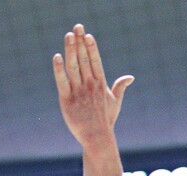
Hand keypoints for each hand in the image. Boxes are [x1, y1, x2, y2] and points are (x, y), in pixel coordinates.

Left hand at [53, 23, 134, 147]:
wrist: (96, 137)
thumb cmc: (105, 121)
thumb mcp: (115, 102)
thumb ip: (120, 87)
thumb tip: (130, 77)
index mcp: (100, 83)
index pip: (95, 60)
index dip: (91, 47)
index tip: (87, 35)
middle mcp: (90, 85)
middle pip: (84, 59)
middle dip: (80, 42)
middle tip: (77, 27)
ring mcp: (78, 92)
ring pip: (73, 67)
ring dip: (70, 50)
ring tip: (68, 36)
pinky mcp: (67, 101)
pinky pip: (62, 82)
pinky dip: (59, 70)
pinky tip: (57, 57)